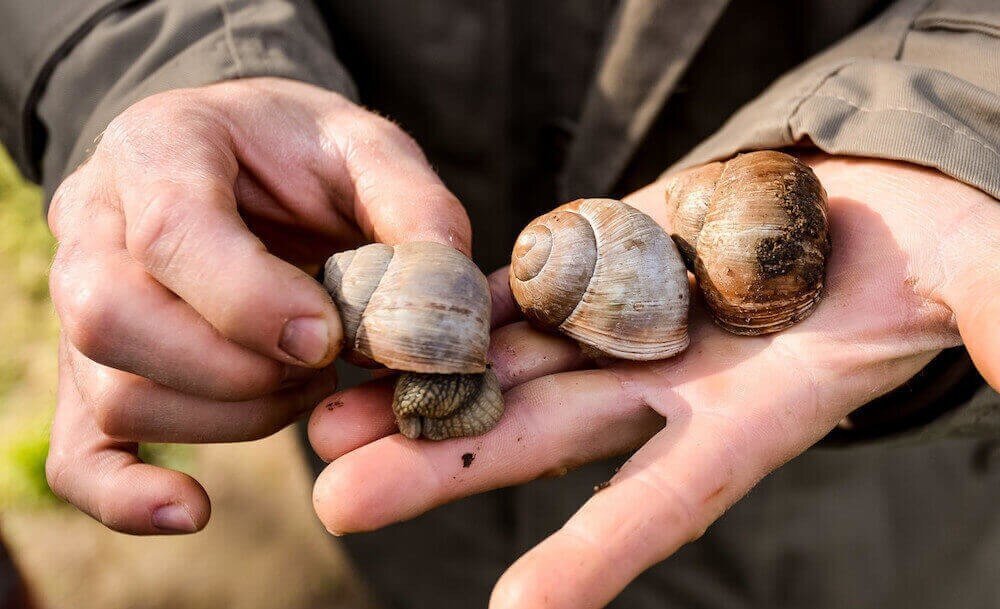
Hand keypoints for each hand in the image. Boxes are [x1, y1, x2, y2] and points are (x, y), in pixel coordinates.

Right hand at [45, 77, 470, 533]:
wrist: (243, 158)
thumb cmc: (303, 152)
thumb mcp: (367, 148)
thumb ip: (412, 207)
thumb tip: (442, 298)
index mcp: (162, 149)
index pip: (172, 234)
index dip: (252, 302)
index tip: (329, 339)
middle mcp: (94, 223)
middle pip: (114, 321)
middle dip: (239, 368)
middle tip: (322, 360)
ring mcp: (79, 302)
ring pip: (116, 395)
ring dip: (231, 415)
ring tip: (302, 380)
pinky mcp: (94, 370)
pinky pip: (78, 454)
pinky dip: (127, 496)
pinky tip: (193, 510)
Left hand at [308, 155, 999, 606]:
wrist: (874, 196)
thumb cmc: (940, 243)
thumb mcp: (982, 278)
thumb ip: (999, 322)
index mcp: (758, 411)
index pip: (671, 495)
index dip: (599, 551)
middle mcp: (676, 384)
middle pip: (548, 433)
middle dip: (446, 463)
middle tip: (335, 501)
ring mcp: (633, 324)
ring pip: (511, 364)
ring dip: (423, 391)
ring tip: (323, 425)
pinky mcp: (609, 265)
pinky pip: (521, 289)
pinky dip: (458, 308)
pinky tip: (387, 323)